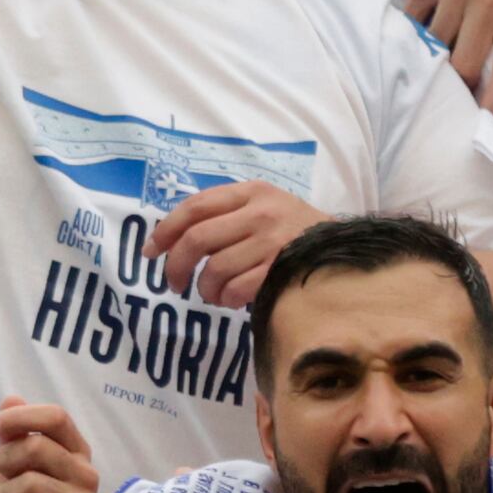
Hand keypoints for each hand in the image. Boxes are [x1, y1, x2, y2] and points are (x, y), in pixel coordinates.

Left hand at [0, 399, 98, 492]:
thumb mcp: (11, 468)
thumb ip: (13, 435)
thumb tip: (11, 399)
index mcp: (76, 452)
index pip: (56, 417)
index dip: (20, 417)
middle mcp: (87, 474)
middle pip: (38, 446)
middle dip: (5, 460)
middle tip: (2, 478)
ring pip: (31, 482)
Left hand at [142, 179, 312, 308]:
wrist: (342, 250)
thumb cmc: (293, 232)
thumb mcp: (263, 207)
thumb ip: (225, 214)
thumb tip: (172, 239)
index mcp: (251, 192)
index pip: (195, 206)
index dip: (165, 230)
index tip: (150, 251)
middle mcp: (260, 212)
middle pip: (197, 239)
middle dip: (176, 266)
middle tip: (174, 283)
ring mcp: (272, 241)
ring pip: (215, 269)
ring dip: (206, 289)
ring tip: (212, 294)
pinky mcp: (282, 269)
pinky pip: (237, 289)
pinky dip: (227, 299)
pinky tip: (231, 300)